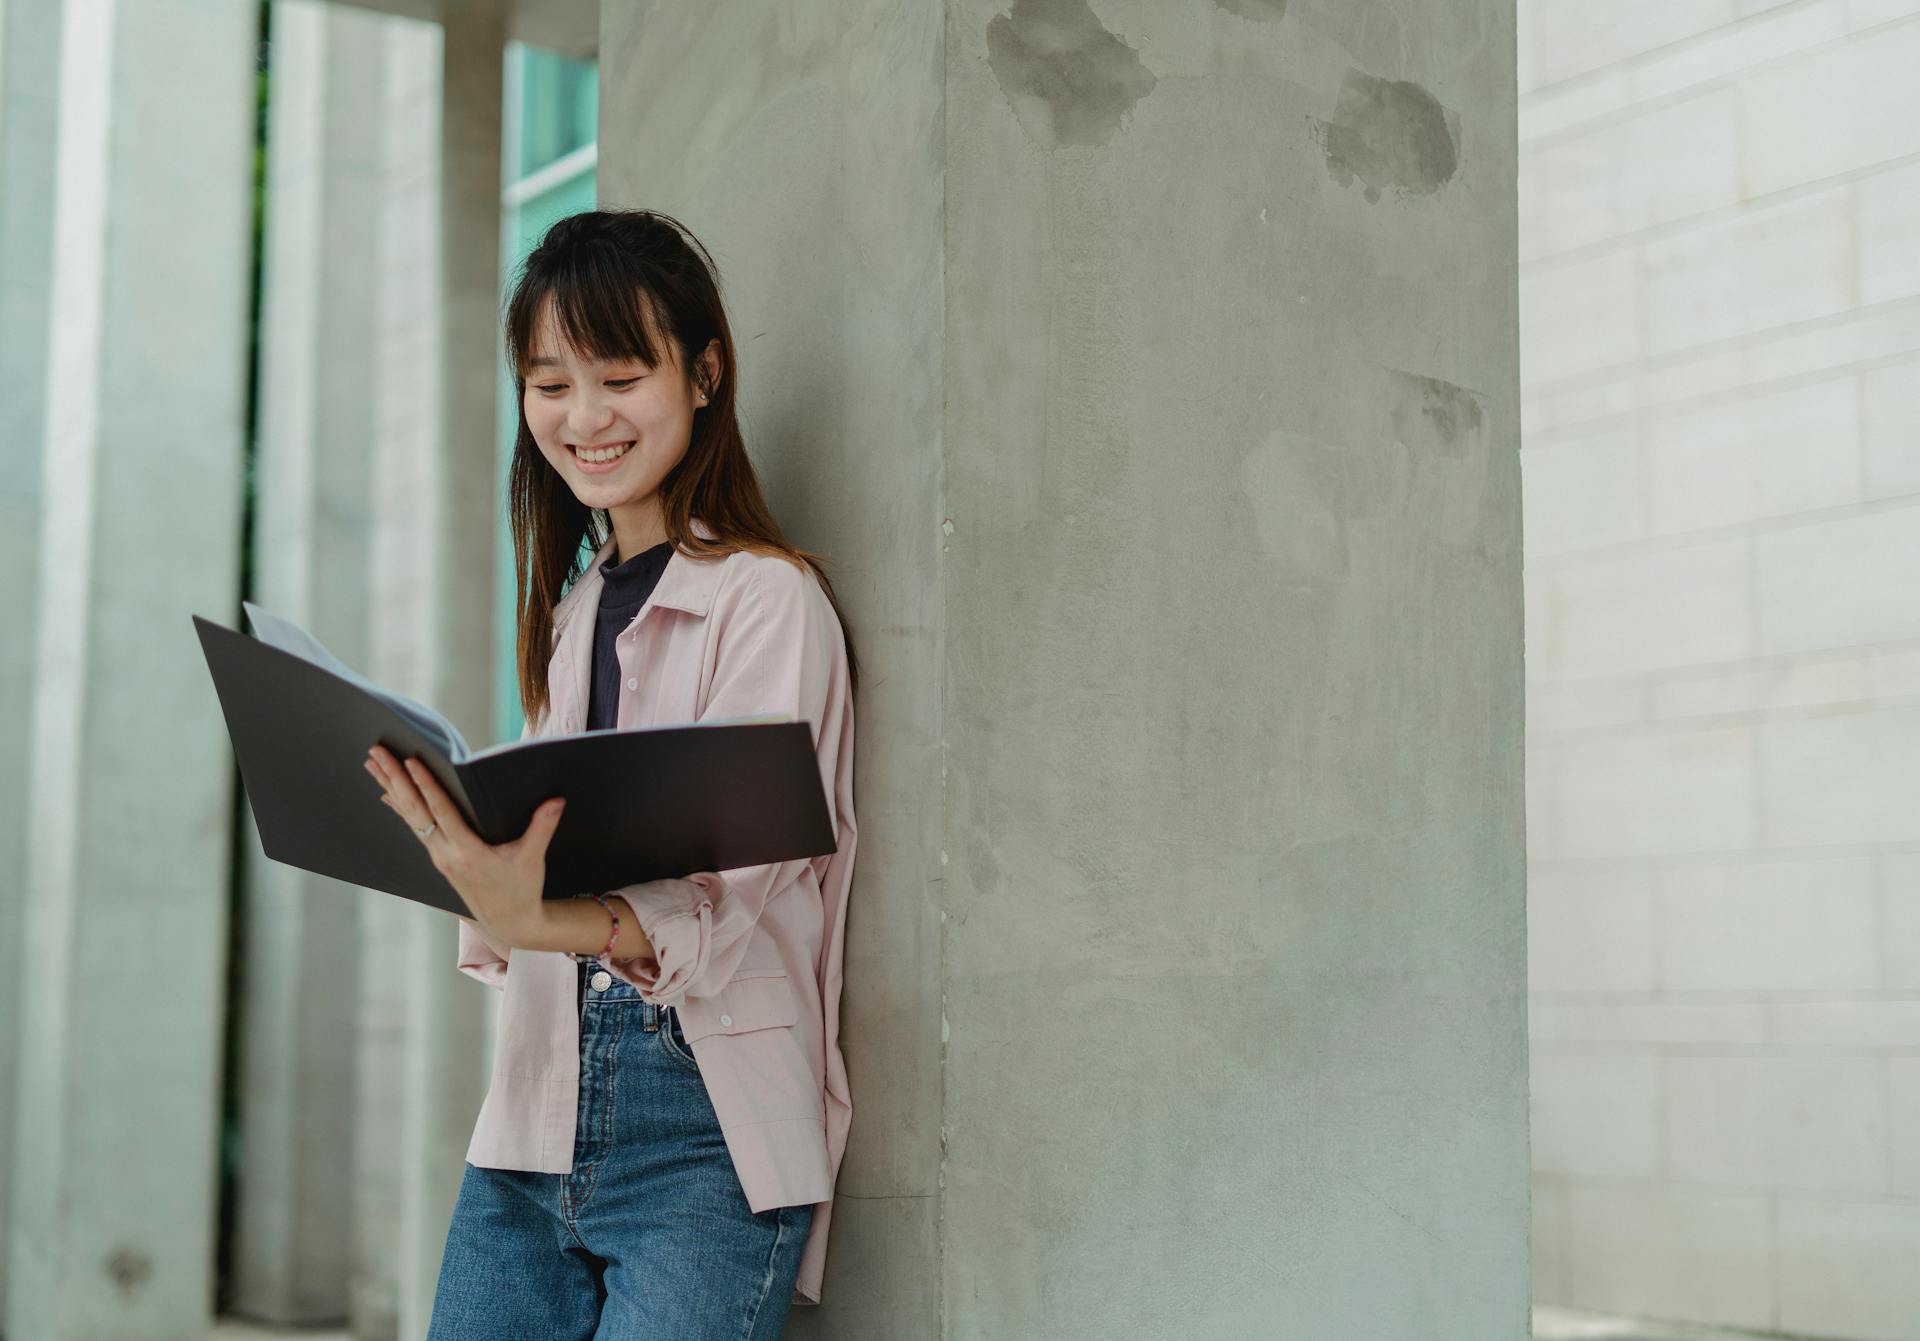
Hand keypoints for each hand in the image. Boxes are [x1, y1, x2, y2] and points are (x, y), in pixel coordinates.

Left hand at [364, 743, 563, 949]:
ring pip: (410, 817)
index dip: (426, 786)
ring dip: (391, 788)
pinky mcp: (440, 859)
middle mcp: (446, 855)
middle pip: (415, 810)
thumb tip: (556, 800)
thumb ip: (542, 826)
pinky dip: (401, 807)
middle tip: (377, 752)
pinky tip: (387, 793)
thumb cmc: (521, 890)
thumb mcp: (532, 858)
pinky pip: (415, 827)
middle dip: (395, 779)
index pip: (441, 812)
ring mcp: (439, 858)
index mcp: (467, 853)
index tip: (411, 762)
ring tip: (373, 764)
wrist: (509, 923)